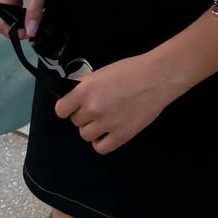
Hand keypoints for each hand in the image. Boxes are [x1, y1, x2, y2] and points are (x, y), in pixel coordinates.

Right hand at [0, 0, 47, 41]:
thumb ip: (35, 11)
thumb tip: (31, 32)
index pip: (1, 24)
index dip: (15, 33)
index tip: (32, 33)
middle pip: (4, 21)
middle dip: (19, 27)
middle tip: (37, 26)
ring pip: (9, 15)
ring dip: (22, 20)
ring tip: (38, 18)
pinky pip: (13, 7)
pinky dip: (23, 12)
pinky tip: (35, 10)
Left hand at [54, 54, 175, 154]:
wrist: (156, 78)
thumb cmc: (130, 70)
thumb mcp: (102, 73)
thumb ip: (86, 86)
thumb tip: (73, 95)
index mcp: (85, 90)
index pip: (61, 109)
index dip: (67, 107)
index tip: (74, 105)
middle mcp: (92, 109)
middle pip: (76, 121)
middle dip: (84, 115)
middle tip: (97, 107)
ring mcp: (106, 124)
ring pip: (85, 135)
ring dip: (92, 128)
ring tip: (104, 119)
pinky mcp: (121, 136)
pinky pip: (100, 147)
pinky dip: (101, 141)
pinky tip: (108, 132)